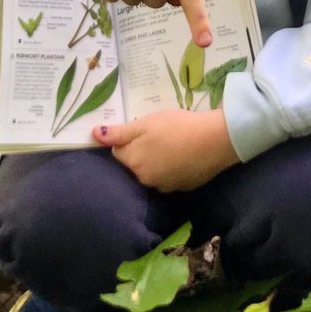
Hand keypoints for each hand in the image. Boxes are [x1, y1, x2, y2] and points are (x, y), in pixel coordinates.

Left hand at [94, 109, 238, 191]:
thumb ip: (119, 132)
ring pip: (151, 172)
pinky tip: (183, 156)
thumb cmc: (178, 126)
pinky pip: (169, 178)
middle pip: (134, 164)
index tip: (143, 130)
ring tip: (172, 145)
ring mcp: (165, 186)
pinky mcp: (182, 188)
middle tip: (159, 135)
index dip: (128, 140)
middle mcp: (145, 180)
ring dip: (156, 161)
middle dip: (141, 152)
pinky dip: (172, 168)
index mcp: (134, 162)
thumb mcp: (146, 123)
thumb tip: (94, 135)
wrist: (217, 140)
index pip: (118, 153)